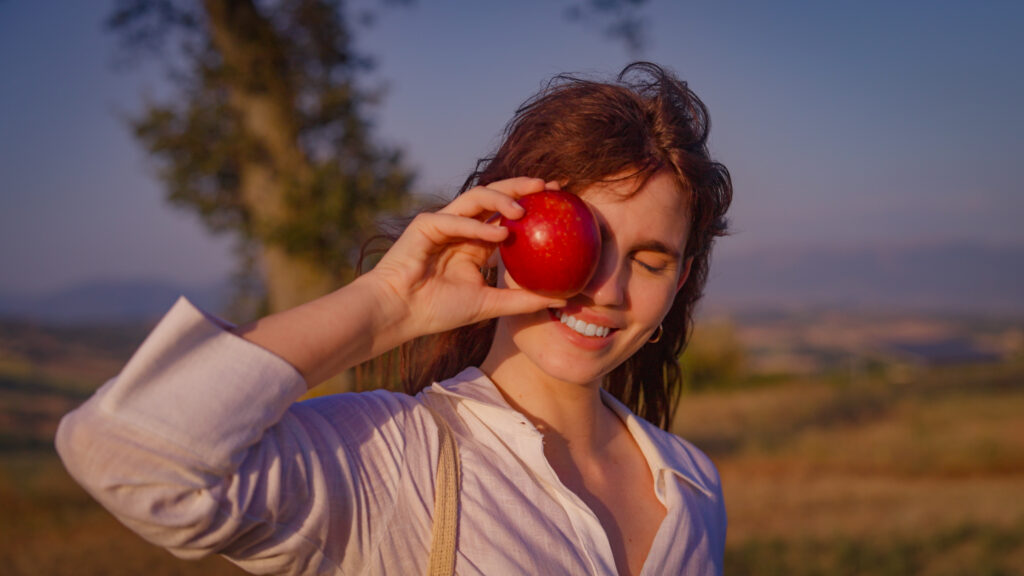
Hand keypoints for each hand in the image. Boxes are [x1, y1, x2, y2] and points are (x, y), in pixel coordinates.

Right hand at [365, 177, 566, 340]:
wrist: (401, 314)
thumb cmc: (440, 311)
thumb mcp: (491, 305)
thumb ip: (524, 300)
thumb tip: (565, 300)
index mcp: (477, 241)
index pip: (508, 213)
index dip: (534, 201)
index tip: (561, 199)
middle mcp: (463, 226)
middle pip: (496, 196)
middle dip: (524, 186)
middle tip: (551, 187)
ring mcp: (444, 222)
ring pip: (476, 197)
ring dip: (501, 198)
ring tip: (524, 209)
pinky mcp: (425, 225)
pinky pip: (455, 219)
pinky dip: (477, 226)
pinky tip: (500, 233)